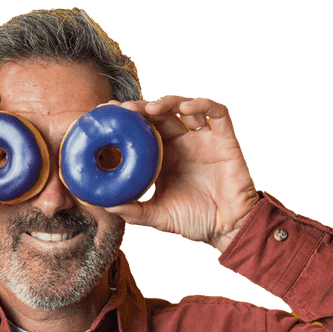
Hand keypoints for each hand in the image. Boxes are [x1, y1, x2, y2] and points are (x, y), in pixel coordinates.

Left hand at [103, 96, 259, 251]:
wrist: (227, 229)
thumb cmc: (194, 221)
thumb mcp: (158, 216)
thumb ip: (134, 211)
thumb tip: (105, 205)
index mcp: (164, 156)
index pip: (143, 129)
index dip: (126, 119)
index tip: (106, 114)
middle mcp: (182, 143)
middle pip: (160, 114)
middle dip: (141, 107)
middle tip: (123, 109)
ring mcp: (203, 139)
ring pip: (185, 107)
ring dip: (168, 102)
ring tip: (151, 109)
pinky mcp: (224, 139)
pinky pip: (217, 113)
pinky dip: (203, 104)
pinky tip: (186, 108)